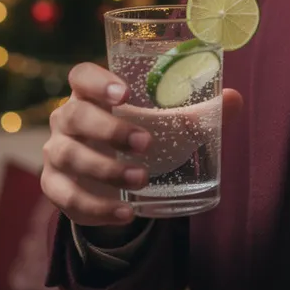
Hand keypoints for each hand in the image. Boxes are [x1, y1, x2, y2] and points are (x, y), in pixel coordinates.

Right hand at [41, 62, 243, 227]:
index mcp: (89, 94)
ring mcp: (56, 154)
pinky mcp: (55, 187)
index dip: (96, 81)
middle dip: (109, 130)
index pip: (80, 76)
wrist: (109, 181)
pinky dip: (97, 208)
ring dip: (106, 170)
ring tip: (142, 181)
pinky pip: (68, 197)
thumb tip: (234, 100)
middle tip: (145, 143)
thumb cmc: (136, 135)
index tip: (123, 93)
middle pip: (74, 116)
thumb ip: (196, 113)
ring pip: (70, 157)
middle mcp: (66, 120)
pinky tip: (126, 212)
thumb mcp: (162, 124)